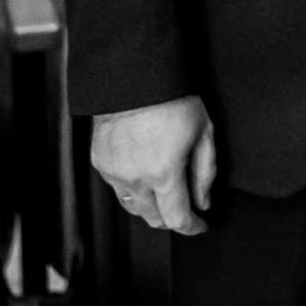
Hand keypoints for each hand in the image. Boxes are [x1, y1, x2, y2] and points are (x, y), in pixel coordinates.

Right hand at [92, 95, 216, 235]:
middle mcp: (135, 179)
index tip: (201, 225)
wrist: (134, 79)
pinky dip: (133, 189)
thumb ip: (205, 172)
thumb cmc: (173, 100)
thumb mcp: (204, 133)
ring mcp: (114, 173)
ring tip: (166, 191)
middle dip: (172, 217)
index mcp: (164, 174)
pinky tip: (145, 174)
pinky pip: (118, 188)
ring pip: (134, 208)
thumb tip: (203, 201)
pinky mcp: (100, 163)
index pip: (178, 219)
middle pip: (153, 219)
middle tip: (186, 205)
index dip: (192, 227)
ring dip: (152, 206)